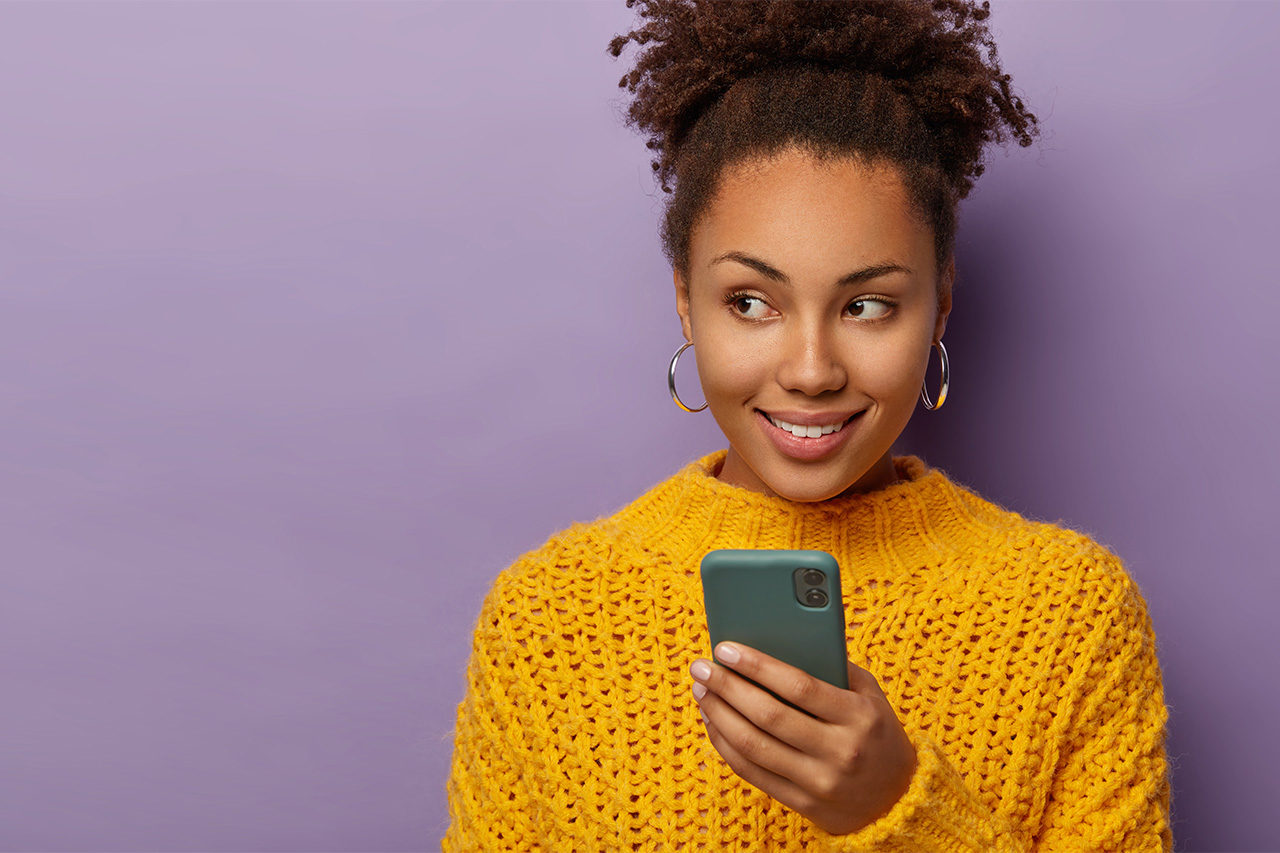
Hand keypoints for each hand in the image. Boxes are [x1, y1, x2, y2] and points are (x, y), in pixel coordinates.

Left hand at [689, 642, 917, 835]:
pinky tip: (713, 722)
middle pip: (769, 716)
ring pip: (754, 746)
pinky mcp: (804, 804)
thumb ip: (835, 667)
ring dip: (719, 715)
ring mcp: (820, 782)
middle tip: (701, 667)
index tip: (725, 649)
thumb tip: (783, 638)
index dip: (757, 666)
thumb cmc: (877, 734)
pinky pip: (753, 773)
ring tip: (702, 691)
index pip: (799, 686)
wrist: (900, 800)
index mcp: (859, 716)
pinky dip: (726, 745)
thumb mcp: (871, 696)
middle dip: (727, 687)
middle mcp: (840, 751)